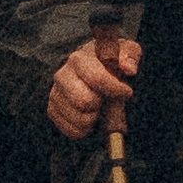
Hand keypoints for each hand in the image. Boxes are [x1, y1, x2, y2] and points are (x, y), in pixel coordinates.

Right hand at [44, 23, 144, 145]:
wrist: (89, 71)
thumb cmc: (110, 62)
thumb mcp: (125, 51)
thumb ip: (130, 56)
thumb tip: (129, 69)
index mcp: (79, 59)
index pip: (97, 79)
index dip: (115, 89)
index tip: (127, 92)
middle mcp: (62, 75)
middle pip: (84, 102)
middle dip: (102, 105)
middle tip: (106, 100)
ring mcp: (55, 94)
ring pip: (80, 119)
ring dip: (95, 118)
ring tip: (98, 109)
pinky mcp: (53, 111)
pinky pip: (72, 130)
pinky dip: (86, 129)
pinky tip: (90, 118)